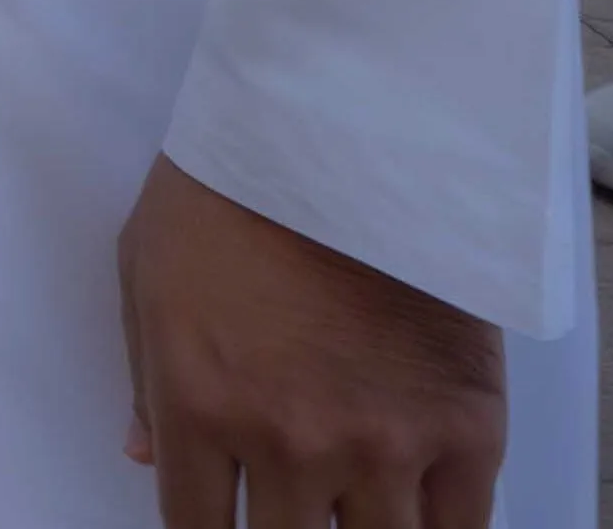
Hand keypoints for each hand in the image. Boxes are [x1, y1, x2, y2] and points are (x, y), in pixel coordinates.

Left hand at [117, 157, 504, 528]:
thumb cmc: (231, 188)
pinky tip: (417, 515)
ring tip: (352, 506)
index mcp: (199, 409)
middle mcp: (290, 444)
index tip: (224, 526)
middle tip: (294, 506)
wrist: (349, 124)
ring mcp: (383, 443)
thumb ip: (146, 383)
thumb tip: (146, 461)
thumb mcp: (147, 276)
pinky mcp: (465, 426)